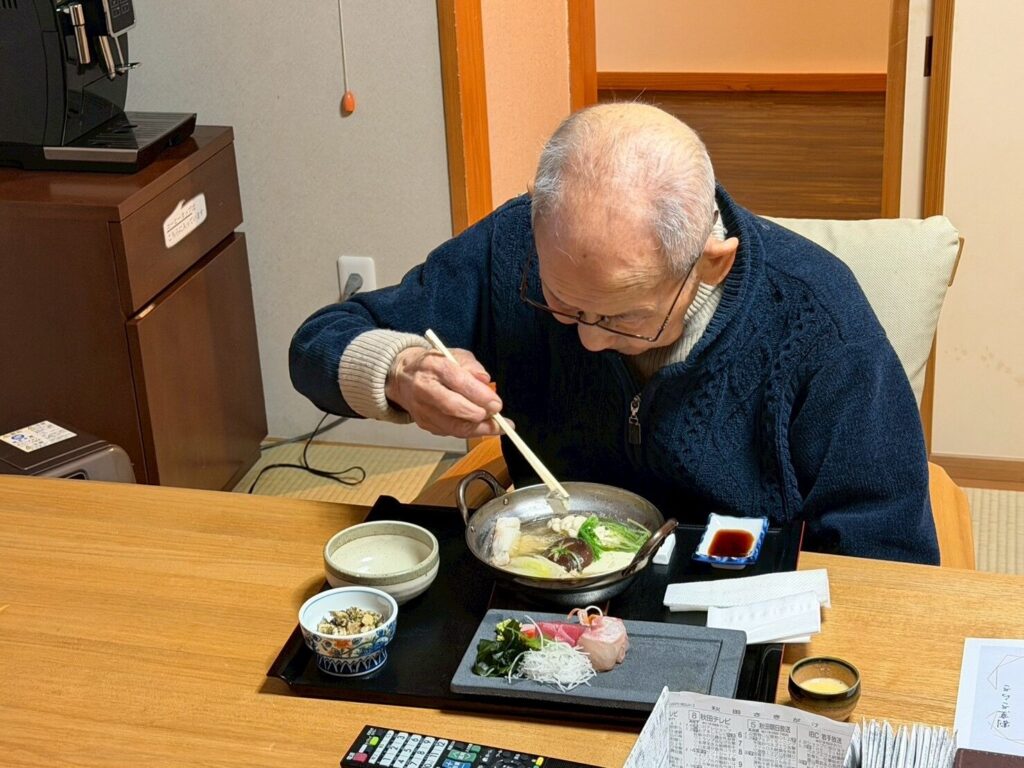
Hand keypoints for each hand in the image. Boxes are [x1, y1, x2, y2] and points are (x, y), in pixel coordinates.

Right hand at [385, 346, 504, 437]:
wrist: (402, 376)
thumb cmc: (434, 364)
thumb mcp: (453, 355)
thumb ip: (471, 366)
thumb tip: (485, 380)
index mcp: (434, 366)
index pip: (459, 382)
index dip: (480, 396)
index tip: (497, 403)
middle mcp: (424, 388)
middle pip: (454, 407)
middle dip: (480, 414)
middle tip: (497, 414)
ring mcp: (421, 409)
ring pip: (453, 426)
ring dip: (478, 428)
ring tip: (496, 426)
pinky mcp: (423, 423)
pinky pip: (450, 432)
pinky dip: (468, 431)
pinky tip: (481, 426)